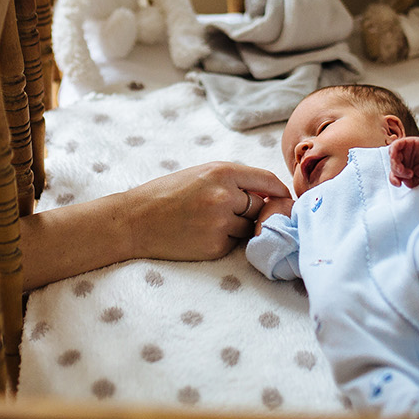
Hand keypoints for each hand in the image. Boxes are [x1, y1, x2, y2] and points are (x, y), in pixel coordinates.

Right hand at [123, 162, 290, 260]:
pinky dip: (225, 241)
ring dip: (240, 227)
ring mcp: (221, 223)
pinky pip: (235, 244)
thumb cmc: (165, 194)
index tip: (285, 198)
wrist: (134, 220)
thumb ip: (233, 180)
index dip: (280, 191)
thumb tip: (270, 192)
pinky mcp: (215, 246)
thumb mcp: (200, 174)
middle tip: (235, 213)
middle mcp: (225, 196)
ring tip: (211, 223)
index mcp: (221, 172)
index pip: (268, 181)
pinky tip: (202, 235)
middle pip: (261, 207)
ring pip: (250, 228)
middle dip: (255, 211)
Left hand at [388, 136, 418, 187]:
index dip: (394, 180)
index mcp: (402, 168)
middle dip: (398, 172)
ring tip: (403, 169)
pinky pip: (395, 145)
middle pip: (392, 165)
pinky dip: (393, 150)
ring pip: (392, 156)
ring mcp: (403, 151)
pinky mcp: (406, 142)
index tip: (399, 184)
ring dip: (395, 163)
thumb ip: (410, 183)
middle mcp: (401, 159)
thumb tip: (402, 181)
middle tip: (409, 174)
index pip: (393, 174)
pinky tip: (395, 155)